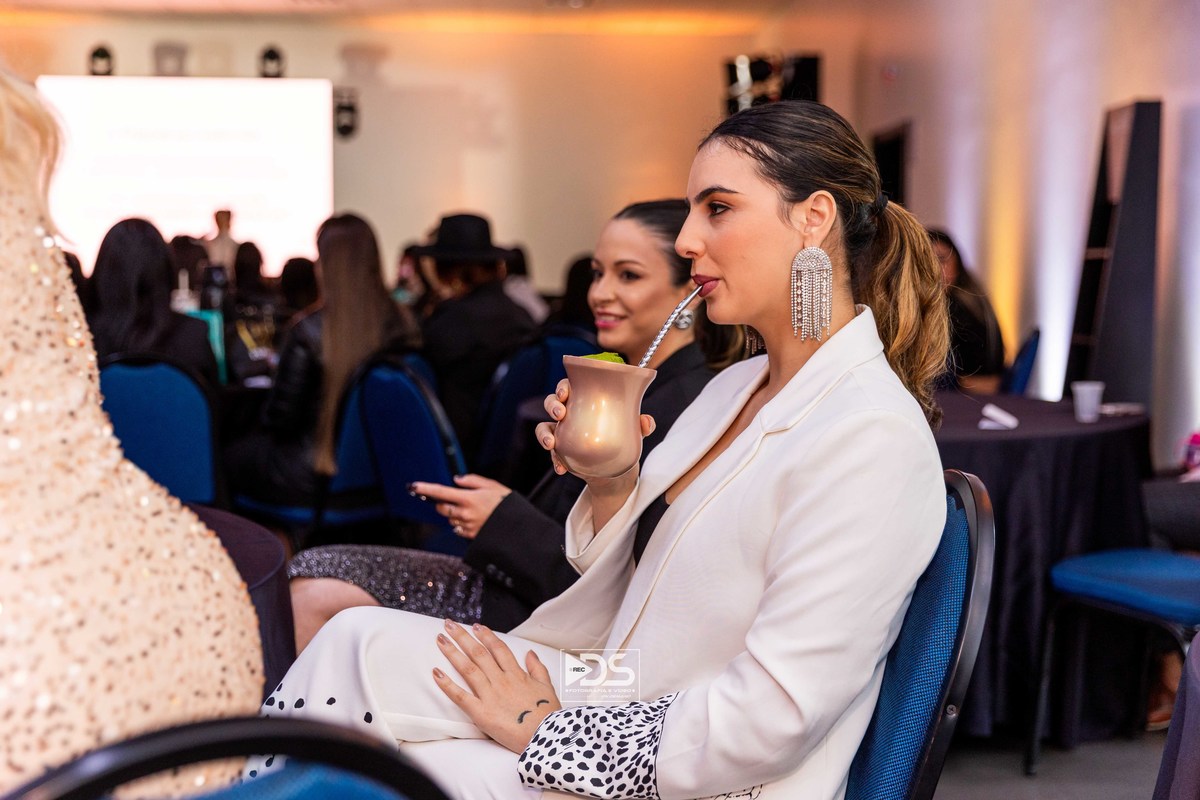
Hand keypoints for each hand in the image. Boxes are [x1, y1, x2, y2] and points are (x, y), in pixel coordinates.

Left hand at [411, 475, 511, 538]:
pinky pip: (458, 529)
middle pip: (441, 508)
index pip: (441, 492)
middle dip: (443, 503)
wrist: (518, 528)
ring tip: (473, 510)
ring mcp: (466, 526)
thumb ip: (472, 481)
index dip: (425, 489)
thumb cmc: (507, 504)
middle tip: (456, 499)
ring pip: (450, 519)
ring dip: (454, 514)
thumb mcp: (493, 486)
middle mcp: (464, 513)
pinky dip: (461, 524)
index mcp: (468, 498)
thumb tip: (456, 479)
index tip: (413, 486)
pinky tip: (475, 520)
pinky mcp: (470, 536)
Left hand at [433, 619, 561, 752]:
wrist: (545, 738)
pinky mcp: (481, 713)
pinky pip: (460, 696)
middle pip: (478, 653)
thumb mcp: (547, 687)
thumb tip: (530, 653)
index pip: (498, 648)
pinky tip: (436, 673)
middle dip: (463, 637)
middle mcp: (501, 681)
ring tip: (440, 640)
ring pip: (468, 669)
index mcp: (516, 674)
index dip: (486, 636)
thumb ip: (537, 668)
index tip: (476, 626)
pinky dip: (447, 684)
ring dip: (452, 652)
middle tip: (450, 625)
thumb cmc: (547, 716)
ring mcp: (490, 695)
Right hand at [535, 379, 655, 476]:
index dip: (563, 386)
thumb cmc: (623, 437)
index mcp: (585, 400)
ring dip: (544, 434)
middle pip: (552, 402)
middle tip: (560, 412)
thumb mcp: (635, 431)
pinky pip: (551, 453)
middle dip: (552, 405)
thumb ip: (642, 424)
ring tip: (551, 443)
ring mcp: (562, 433)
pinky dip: (554, 460)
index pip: (569, 386)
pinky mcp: (560, 451)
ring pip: (544, 427)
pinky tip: (561, 468)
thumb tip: (647, 421)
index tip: (565, 393)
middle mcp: (570, 413)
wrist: (616, 469)